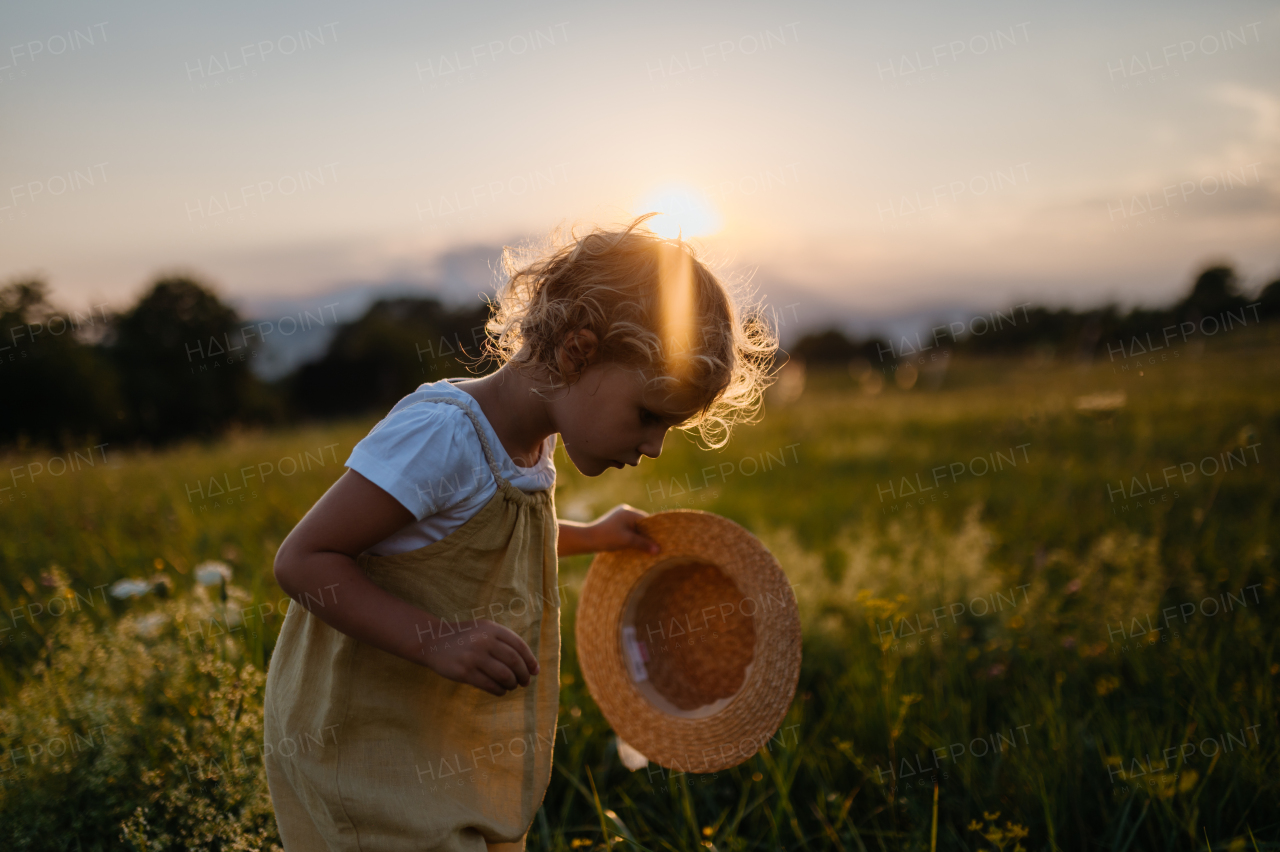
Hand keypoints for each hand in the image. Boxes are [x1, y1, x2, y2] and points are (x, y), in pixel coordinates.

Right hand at [419, 618, 540, 696]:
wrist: (433, 641)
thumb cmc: (465, 638)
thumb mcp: (484, 630)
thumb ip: (504, 642)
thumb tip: (530, 666)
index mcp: (491, 628)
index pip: (519, 645)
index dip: (530, 660)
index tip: (534, 671)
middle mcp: (484, 641)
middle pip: (513, 661)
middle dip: (523, 675)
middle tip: (525, 682)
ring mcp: (473, 657)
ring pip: (504, 675)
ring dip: (512, 684)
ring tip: (512, 686)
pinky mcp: (464, 672)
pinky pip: (489, 685)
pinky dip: (499, 691)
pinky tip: (500, 691)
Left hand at [584, 504, 660, 554]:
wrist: (586, 539)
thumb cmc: (607, 538)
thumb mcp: (627, 541)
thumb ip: (643, 544)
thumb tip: (658, 549)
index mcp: (629, 512)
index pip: (647, 521)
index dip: (654, 531)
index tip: (661, 542)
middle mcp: (624, 511)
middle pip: (642, 524)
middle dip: (647, 535)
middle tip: (655, 547)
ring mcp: (619, 517)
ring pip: (635, 528)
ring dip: (639, 537)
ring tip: (645, 548)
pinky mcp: (614, 524)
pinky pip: (628, 530)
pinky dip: (632, 537)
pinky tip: (634, 546)